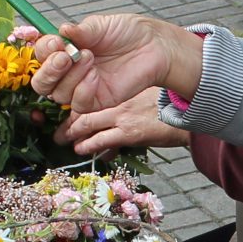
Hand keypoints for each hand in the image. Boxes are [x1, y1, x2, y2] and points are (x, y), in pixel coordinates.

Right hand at [30, 17, 203, 113]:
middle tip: (65, 56)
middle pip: (41, 83)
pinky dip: (83, 91)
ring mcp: (81, 88)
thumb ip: (80, 31)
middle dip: (49, 70)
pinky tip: (96, 77)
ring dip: (71, 76)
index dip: (43, 50)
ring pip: (58, 94)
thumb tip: (63, 29)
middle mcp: (68, 71)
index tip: (57, 42)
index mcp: (65, 50)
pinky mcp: (96, 102)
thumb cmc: (126, 33)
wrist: (153, 46)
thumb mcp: (100, 25)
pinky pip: (78, 104)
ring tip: (91, 58)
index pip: (40, 55)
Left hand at [56, 86, 189, 156]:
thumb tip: (115, 126)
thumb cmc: (166, 107)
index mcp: (120, 93)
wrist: (185, 115)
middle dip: (68, 125)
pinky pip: (103, 140)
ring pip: (88, 125)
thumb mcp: (144, 99)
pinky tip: (81, 149)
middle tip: (57, 134)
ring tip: (65, 142)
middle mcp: (117, 103)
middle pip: (84, 111)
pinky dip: (90, 145)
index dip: (76, 108)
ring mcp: (122, 118)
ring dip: (74, 136)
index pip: (91, 98)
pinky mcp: (130, 133)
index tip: (67, 115)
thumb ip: (127, 108)